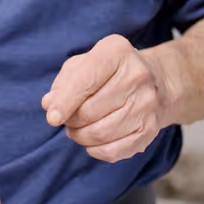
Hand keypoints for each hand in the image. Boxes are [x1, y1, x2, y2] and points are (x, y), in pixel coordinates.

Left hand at [43, 34, 172, 162]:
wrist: (153, 82)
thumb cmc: (108, 73)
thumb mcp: (83, 65)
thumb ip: (63, 84)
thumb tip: (50, 105)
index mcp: (117, 52)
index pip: (85, 81)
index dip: (64, 103)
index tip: (52, 118)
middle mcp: (137, 75)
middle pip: (90, 111)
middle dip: (71, 121)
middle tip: (68, 120)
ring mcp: (147, 103)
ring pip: (101, 133)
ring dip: (81, 137)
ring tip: (77, 130)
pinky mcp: (150, 128)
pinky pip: (114, 151)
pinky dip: (96, 151)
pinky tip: (93, 142)